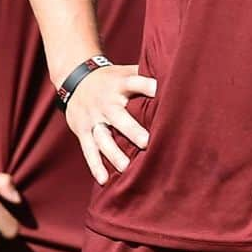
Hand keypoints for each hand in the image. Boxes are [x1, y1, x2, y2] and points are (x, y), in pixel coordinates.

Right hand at [64, 64, 155, 184]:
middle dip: (131, 130)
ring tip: (126, 167)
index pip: (134, 82)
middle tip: (146, 143)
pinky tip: (104, 179)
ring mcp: (93, 118)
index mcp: (120, 84)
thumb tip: (174, 72)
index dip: (147, 86)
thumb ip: (146, 74)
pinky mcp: (83, 131)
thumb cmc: (112, 78)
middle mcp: (106, 102)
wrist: (76, 80)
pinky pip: (88, 150)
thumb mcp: (126, 71)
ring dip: (113, 153)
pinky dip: (95, 165)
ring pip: (102, 137)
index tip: (160, 91)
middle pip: (118, 116)